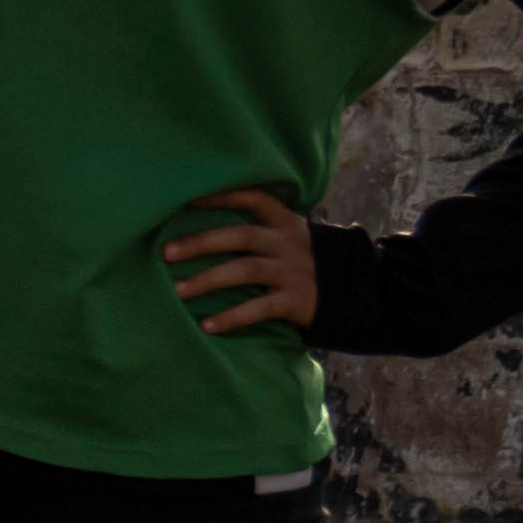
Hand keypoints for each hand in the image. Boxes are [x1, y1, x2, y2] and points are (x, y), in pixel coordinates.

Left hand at [153, 186, 322, 335]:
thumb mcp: (290, 240)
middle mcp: (289, 244)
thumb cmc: (304, 264)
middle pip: (242, 236)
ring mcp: (293, 272)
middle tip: (166, 253)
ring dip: (208, 280)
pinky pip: (260, 308)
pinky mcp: (296, 301)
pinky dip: (232, 317)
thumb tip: (201, 232)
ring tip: (176, 291)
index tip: (187, 199)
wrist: (356, 293)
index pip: (255, 199)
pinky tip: (206, 326)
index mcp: (286, 224)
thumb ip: (260, 232)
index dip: (223, 196)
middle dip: (202, 242)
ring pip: (247, 270)